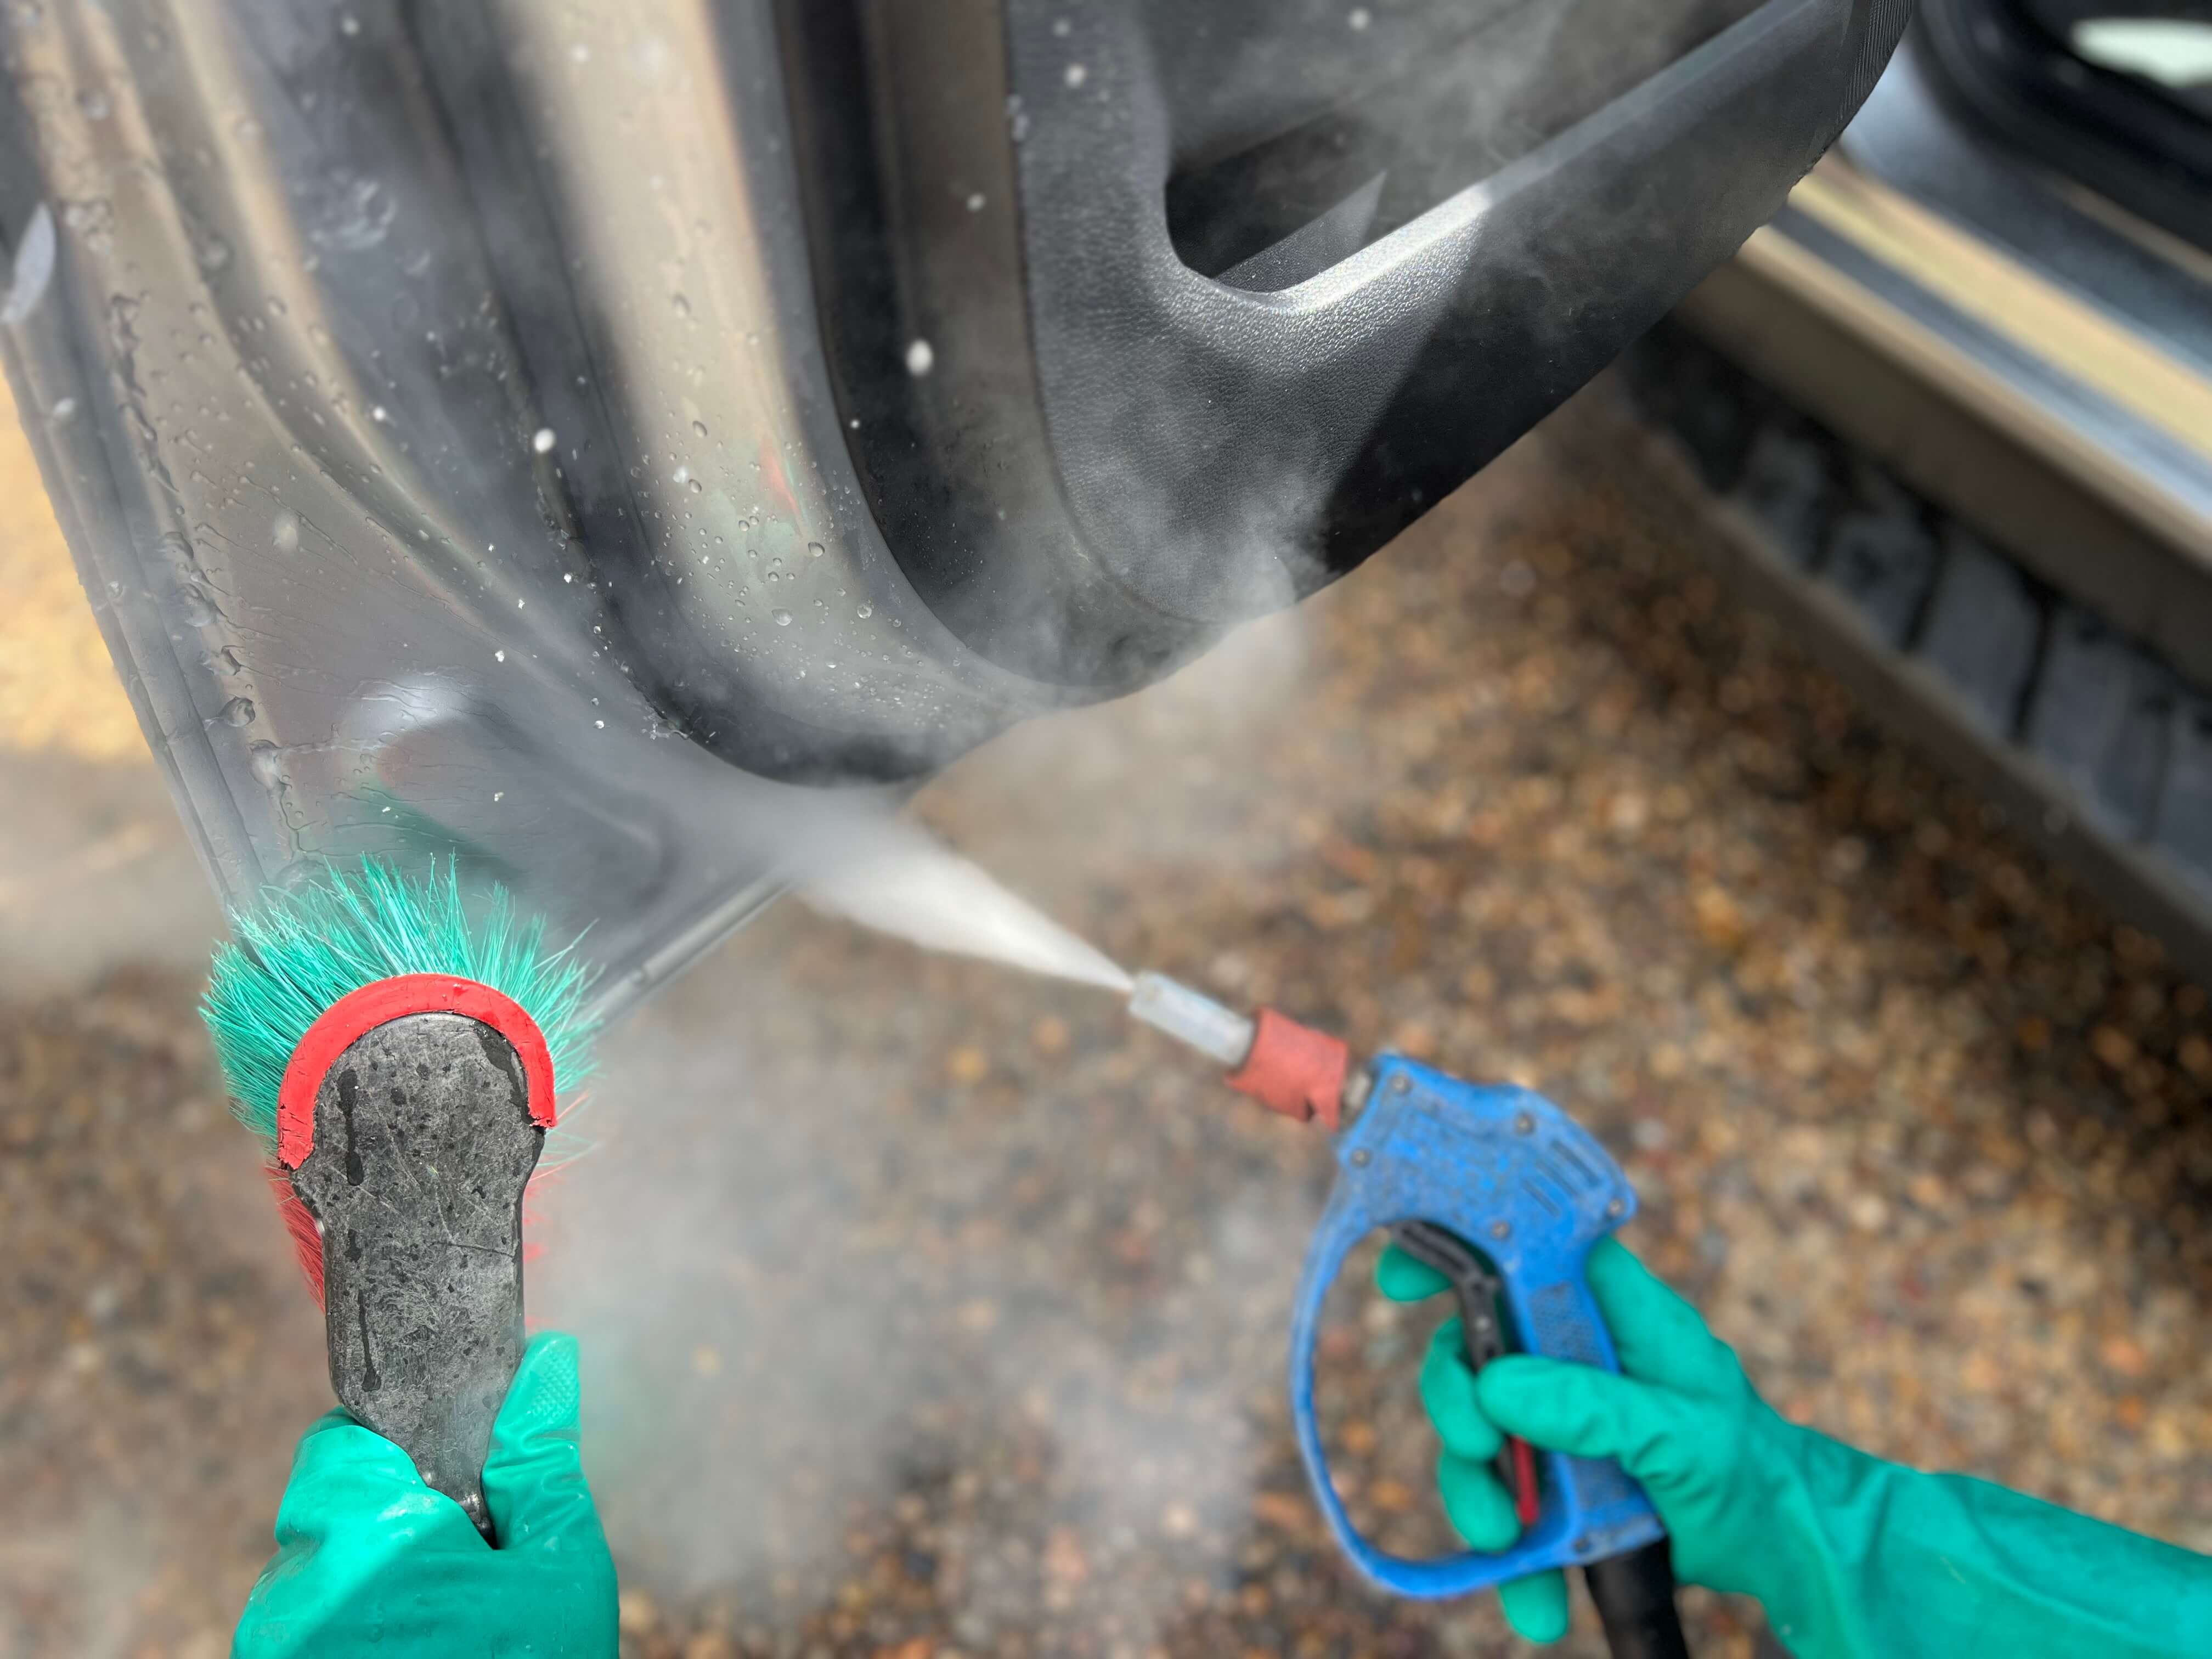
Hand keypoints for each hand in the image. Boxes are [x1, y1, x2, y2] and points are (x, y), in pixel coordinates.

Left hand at [234, 1332, 617, 1658]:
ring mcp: (276, 1651)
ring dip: (367, 1577)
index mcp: (366, 1538)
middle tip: (462, 1556)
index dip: (394, 1444)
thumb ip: (539, 1457)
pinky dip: (351, 1627)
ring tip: (441, 1617)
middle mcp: (296, 1596)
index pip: (335, 1443)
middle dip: (389, 1515)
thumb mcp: (557, 1562)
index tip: (445, 1474)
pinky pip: (304, 1630)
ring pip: (312, 1576)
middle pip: (324, 1511)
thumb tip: (549, 1361)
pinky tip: (414, 1647)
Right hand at [1381, 1235, 2211, 1658]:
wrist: (1786, 1545)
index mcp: (1610, 1309)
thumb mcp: (1682, 1433)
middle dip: (1457, 1403)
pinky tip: (1535, 1606)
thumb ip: (1594, 1406)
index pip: (1519, 1247)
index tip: (1402, 1278)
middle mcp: (1573, 1350)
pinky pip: (1508, 1501)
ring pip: (1478, 1432)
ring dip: (1477, 1491)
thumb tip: (1497, 1386)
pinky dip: (1513, 1556)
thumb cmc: (1750, 1465)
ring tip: (1505, 1546)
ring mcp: (1561, 1414)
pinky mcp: (1560, 1476)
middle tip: (1476, 1449)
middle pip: (1475, 1348)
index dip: (1455, 1245)